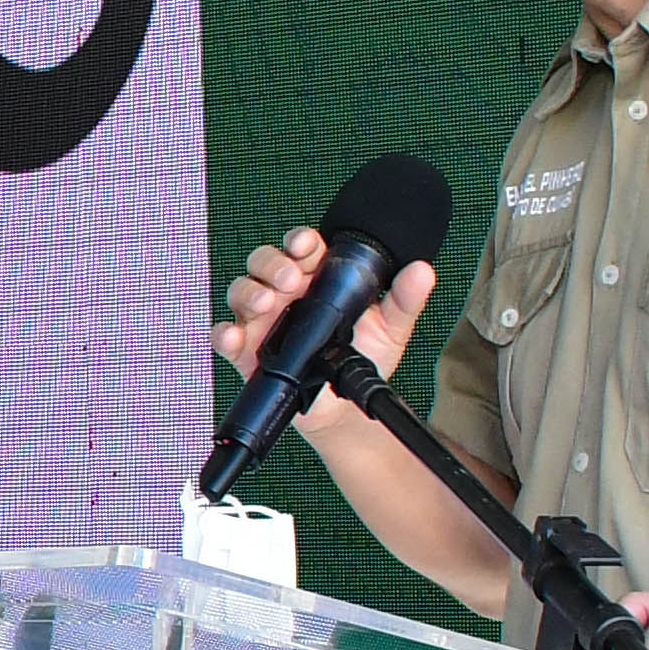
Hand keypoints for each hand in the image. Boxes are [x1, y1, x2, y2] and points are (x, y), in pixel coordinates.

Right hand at [212, 230, 442, 435]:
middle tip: (291, 279)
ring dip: (249, 292)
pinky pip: (225, 336)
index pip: (301, 247)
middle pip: (264, 262)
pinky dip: (225, 334)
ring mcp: (263, 322)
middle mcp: (285, 294)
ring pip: (241, 291)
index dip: (299, 240)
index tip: (307, 244)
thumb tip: (423, 271)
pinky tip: (236, 337)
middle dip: (272, 264)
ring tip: (267, 304)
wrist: (349, 409)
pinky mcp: (248, 352)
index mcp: (316, 279)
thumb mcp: (391, 328)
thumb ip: (404, 300)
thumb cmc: (364, 358)